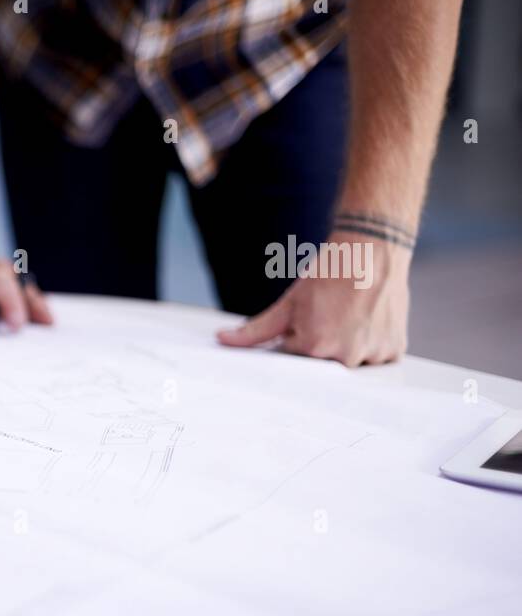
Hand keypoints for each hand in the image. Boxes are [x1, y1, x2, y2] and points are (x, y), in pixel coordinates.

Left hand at [216, 237, 410, 367]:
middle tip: (331, 316)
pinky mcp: (394, 351)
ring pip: (350, 362)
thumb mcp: (288, 304)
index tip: (307, 323)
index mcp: (315, 346)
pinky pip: (376, 359)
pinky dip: (370, 344)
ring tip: (350, 315)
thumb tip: (222, 340)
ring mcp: (373, 355)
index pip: (295, 359)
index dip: (297, 339)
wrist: (372, 250)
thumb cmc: (328, 274)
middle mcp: (346, 356)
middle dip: (321, 345)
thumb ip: (255, 330)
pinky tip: (366, 321)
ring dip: (347, 345)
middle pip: (323, 364)